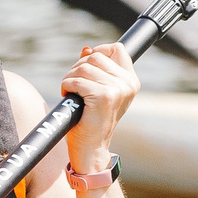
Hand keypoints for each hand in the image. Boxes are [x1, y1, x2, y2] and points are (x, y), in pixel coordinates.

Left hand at [60, 41, 139, 174]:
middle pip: (95, 56)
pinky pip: (76, 80)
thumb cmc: (92, 120)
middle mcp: (128, 84)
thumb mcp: (98, 91)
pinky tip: (69, 98)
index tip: (86, 64)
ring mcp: (117, 89)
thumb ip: (96, 69)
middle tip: (75, 86)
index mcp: (131, 81)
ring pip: (83, 67)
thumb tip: (86, 49)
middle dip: (78, 68)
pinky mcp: (103, 96)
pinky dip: (67, 87)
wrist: (92, 148)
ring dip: (70, 78)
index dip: (99, 51)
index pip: (117, 49)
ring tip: (72, 93)